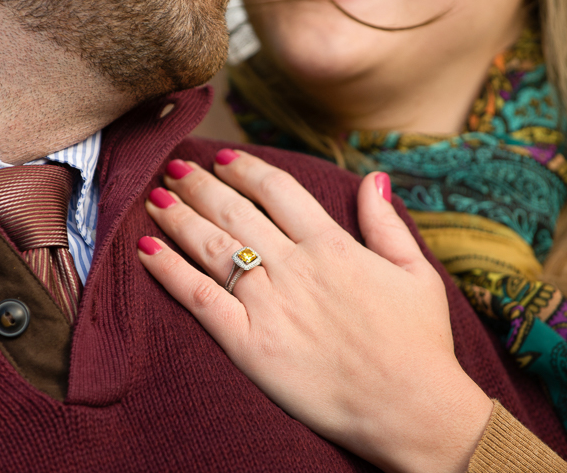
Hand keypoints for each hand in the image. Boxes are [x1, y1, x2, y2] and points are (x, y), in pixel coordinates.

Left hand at [137, 150, 493, 472]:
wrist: (411, 408)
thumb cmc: (420, 343)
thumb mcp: (416, 272)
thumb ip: (386, 223)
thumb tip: (372, 178)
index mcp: (332, 246)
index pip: (277, 191)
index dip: (245, 170)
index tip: (224, 159)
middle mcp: (294, 267)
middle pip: (234, 211)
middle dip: (200, 185)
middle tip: (175, 167)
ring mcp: (268, 304)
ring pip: (210, 246)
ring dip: (178, 216)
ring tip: (155, 197)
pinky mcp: (248, 344)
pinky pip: (197, 298)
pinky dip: (168, 270)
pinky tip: (145, 249)